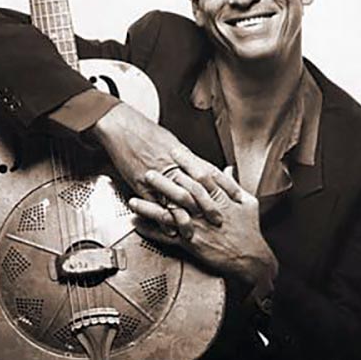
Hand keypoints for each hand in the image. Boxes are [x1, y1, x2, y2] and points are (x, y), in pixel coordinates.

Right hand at [89, 103, 242, 232]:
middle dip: (210, 206)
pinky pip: (156, 204)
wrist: (123, 127)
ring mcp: (158, 175)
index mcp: (184, 154)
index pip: (211, 172)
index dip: (226, 185)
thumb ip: (187, 157)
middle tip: (219, 220)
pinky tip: (170, 230)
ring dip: (188, 218)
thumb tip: (200, 166)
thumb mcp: (172, 142)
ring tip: (195, 232)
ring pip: (178, 198)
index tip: (237, 197)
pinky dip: (164, 219)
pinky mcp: (141, 184)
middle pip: (198, 188)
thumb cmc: (146, 133)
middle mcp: (174, 165)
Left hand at [129, 167, 278, 288]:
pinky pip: (167, 237)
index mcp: (221, 200)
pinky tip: (137, 224)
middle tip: (149, 170)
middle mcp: (206, 213)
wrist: (250, 259)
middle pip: (182, 193)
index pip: (203, 176)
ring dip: (151, 206)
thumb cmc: (249, 231)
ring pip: (170, 215)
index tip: (175, 151)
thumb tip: (227, 169)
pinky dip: (151, 231)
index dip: (188, 162)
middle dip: (164, 181)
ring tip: (134, 198)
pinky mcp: (191, 245)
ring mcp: (197, 229)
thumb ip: (234, 185)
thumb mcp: (248, 203)